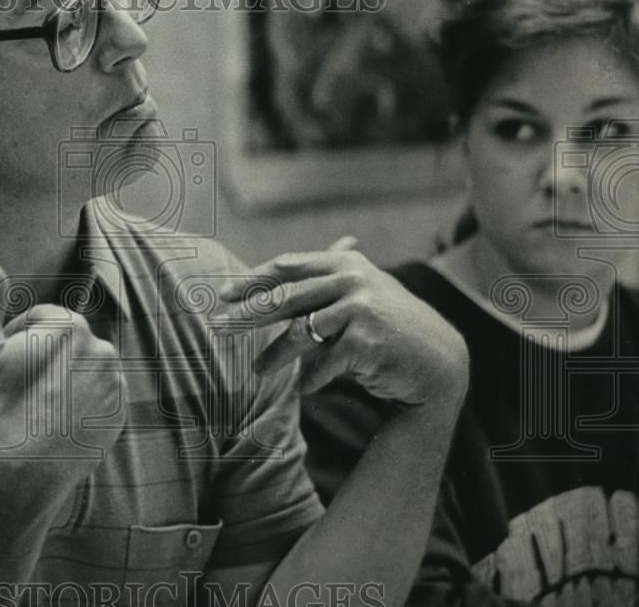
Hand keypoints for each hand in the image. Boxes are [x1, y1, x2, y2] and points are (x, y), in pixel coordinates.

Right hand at [0, 256, 126, 477]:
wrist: (23, 471)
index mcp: (70, 326)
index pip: (38, 319)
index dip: (13, 339)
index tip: (3, 366)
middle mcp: (102, 348)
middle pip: (63, 344)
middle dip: (41, 358)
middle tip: (18, 389)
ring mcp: (115, 383)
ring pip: (81, 370)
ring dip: (62, 380)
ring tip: (36, 407)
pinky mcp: (119, 413)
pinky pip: (98, 398)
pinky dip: (81, 404)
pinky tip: (56, 421)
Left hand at [219, 243, 468, 408]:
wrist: (438, 362)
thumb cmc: (387, 327)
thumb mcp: (359, 292)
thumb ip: (320, 278)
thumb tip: (265, 273)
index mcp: (345, 263)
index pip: (286, 267)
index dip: (252, 280)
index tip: (222, 293)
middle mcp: (352, 279)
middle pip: (285, 297)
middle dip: (247, 314)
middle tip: (216, 326)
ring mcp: (361, 308)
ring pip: (300, 334)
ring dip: (273, 357)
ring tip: (255, 372)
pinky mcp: (367, 341)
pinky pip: (322, 364)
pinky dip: (311, 380)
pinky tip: (305, 390)